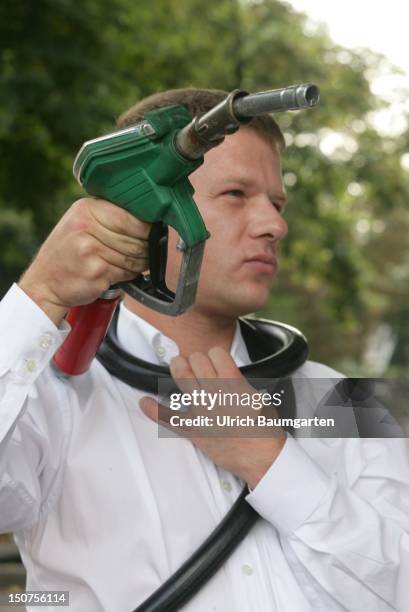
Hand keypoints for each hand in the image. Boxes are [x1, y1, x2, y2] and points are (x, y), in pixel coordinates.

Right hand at [19, 198, 150, 323]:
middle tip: (142, 252)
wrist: (45, 282)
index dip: (147, 228)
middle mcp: (87, 226)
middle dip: (145, 248)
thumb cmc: (67, 253)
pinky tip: (116, 272)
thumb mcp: (80, 222)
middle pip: (137, 238)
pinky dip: (129, 275)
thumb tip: (148, 221)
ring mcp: (91, 250)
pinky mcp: (97, 271)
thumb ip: (110, 217)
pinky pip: (127, 272)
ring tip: (127, 263)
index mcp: (86, 209)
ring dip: (139, 263)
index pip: (131, 217)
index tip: (150, 233)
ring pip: (135, 256)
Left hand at [140, 347, 286, 488]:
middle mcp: (215, 392)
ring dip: (179, 367)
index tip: (214, 360)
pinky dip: (153, 411)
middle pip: (197, 360)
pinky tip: (144, 402)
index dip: (215, 355)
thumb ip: (240, 384)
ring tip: (178, 366)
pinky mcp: (193, 429)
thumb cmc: (264, 430)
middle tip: (195, 363)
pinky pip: (168, 418)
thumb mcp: (258, 396)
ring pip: (182, 376)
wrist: (261, 457)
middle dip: (196, 359)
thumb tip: (228, 378)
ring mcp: (202, 410)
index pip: (216, 353)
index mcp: (234, 383)